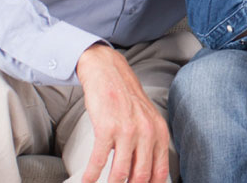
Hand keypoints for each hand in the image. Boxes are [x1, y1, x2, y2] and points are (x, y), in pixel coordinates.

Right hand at [76, 44, 169, 182]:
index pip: (160, 172)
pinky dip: (91, 176)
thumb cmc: (127, 101)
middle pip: (141, 177)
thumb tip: (145, 177)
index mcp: (160, 133)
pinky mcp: (107, 128)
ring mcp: (127, 130)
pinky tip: (87, 182)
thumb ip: (150, 146)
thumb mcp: (147, 121)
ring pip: (121, 173)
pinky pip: (98, 161)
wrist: (109, 74)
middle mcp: (147, 133)